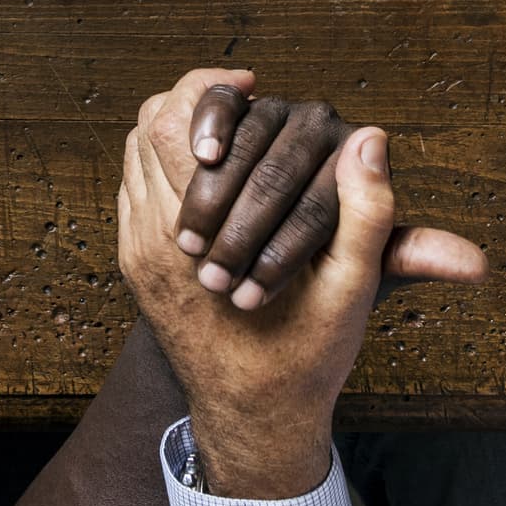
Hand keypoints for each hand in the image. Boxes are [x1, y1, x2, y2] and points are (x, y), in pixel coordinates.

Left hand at [114, 68, 482, 499]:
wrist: (253, 419)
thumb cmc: (305, 358)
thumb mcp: (350, 291)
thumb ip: (366, 215)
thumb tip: (371, 139)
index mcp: (192, 239)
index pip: (175, 124)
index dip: (211, 90)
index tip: (254, 85)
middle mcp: (148, 239)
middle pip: (146, 127)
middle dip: (195, 101)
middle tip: (246, 97)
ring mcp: (134, 252)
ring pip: (135, 153)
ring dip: (181, 130)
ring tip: (235, 131)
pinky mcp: (134, 264)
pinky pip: (135, 186)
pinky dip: (168, 163)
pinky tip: (216, 170)